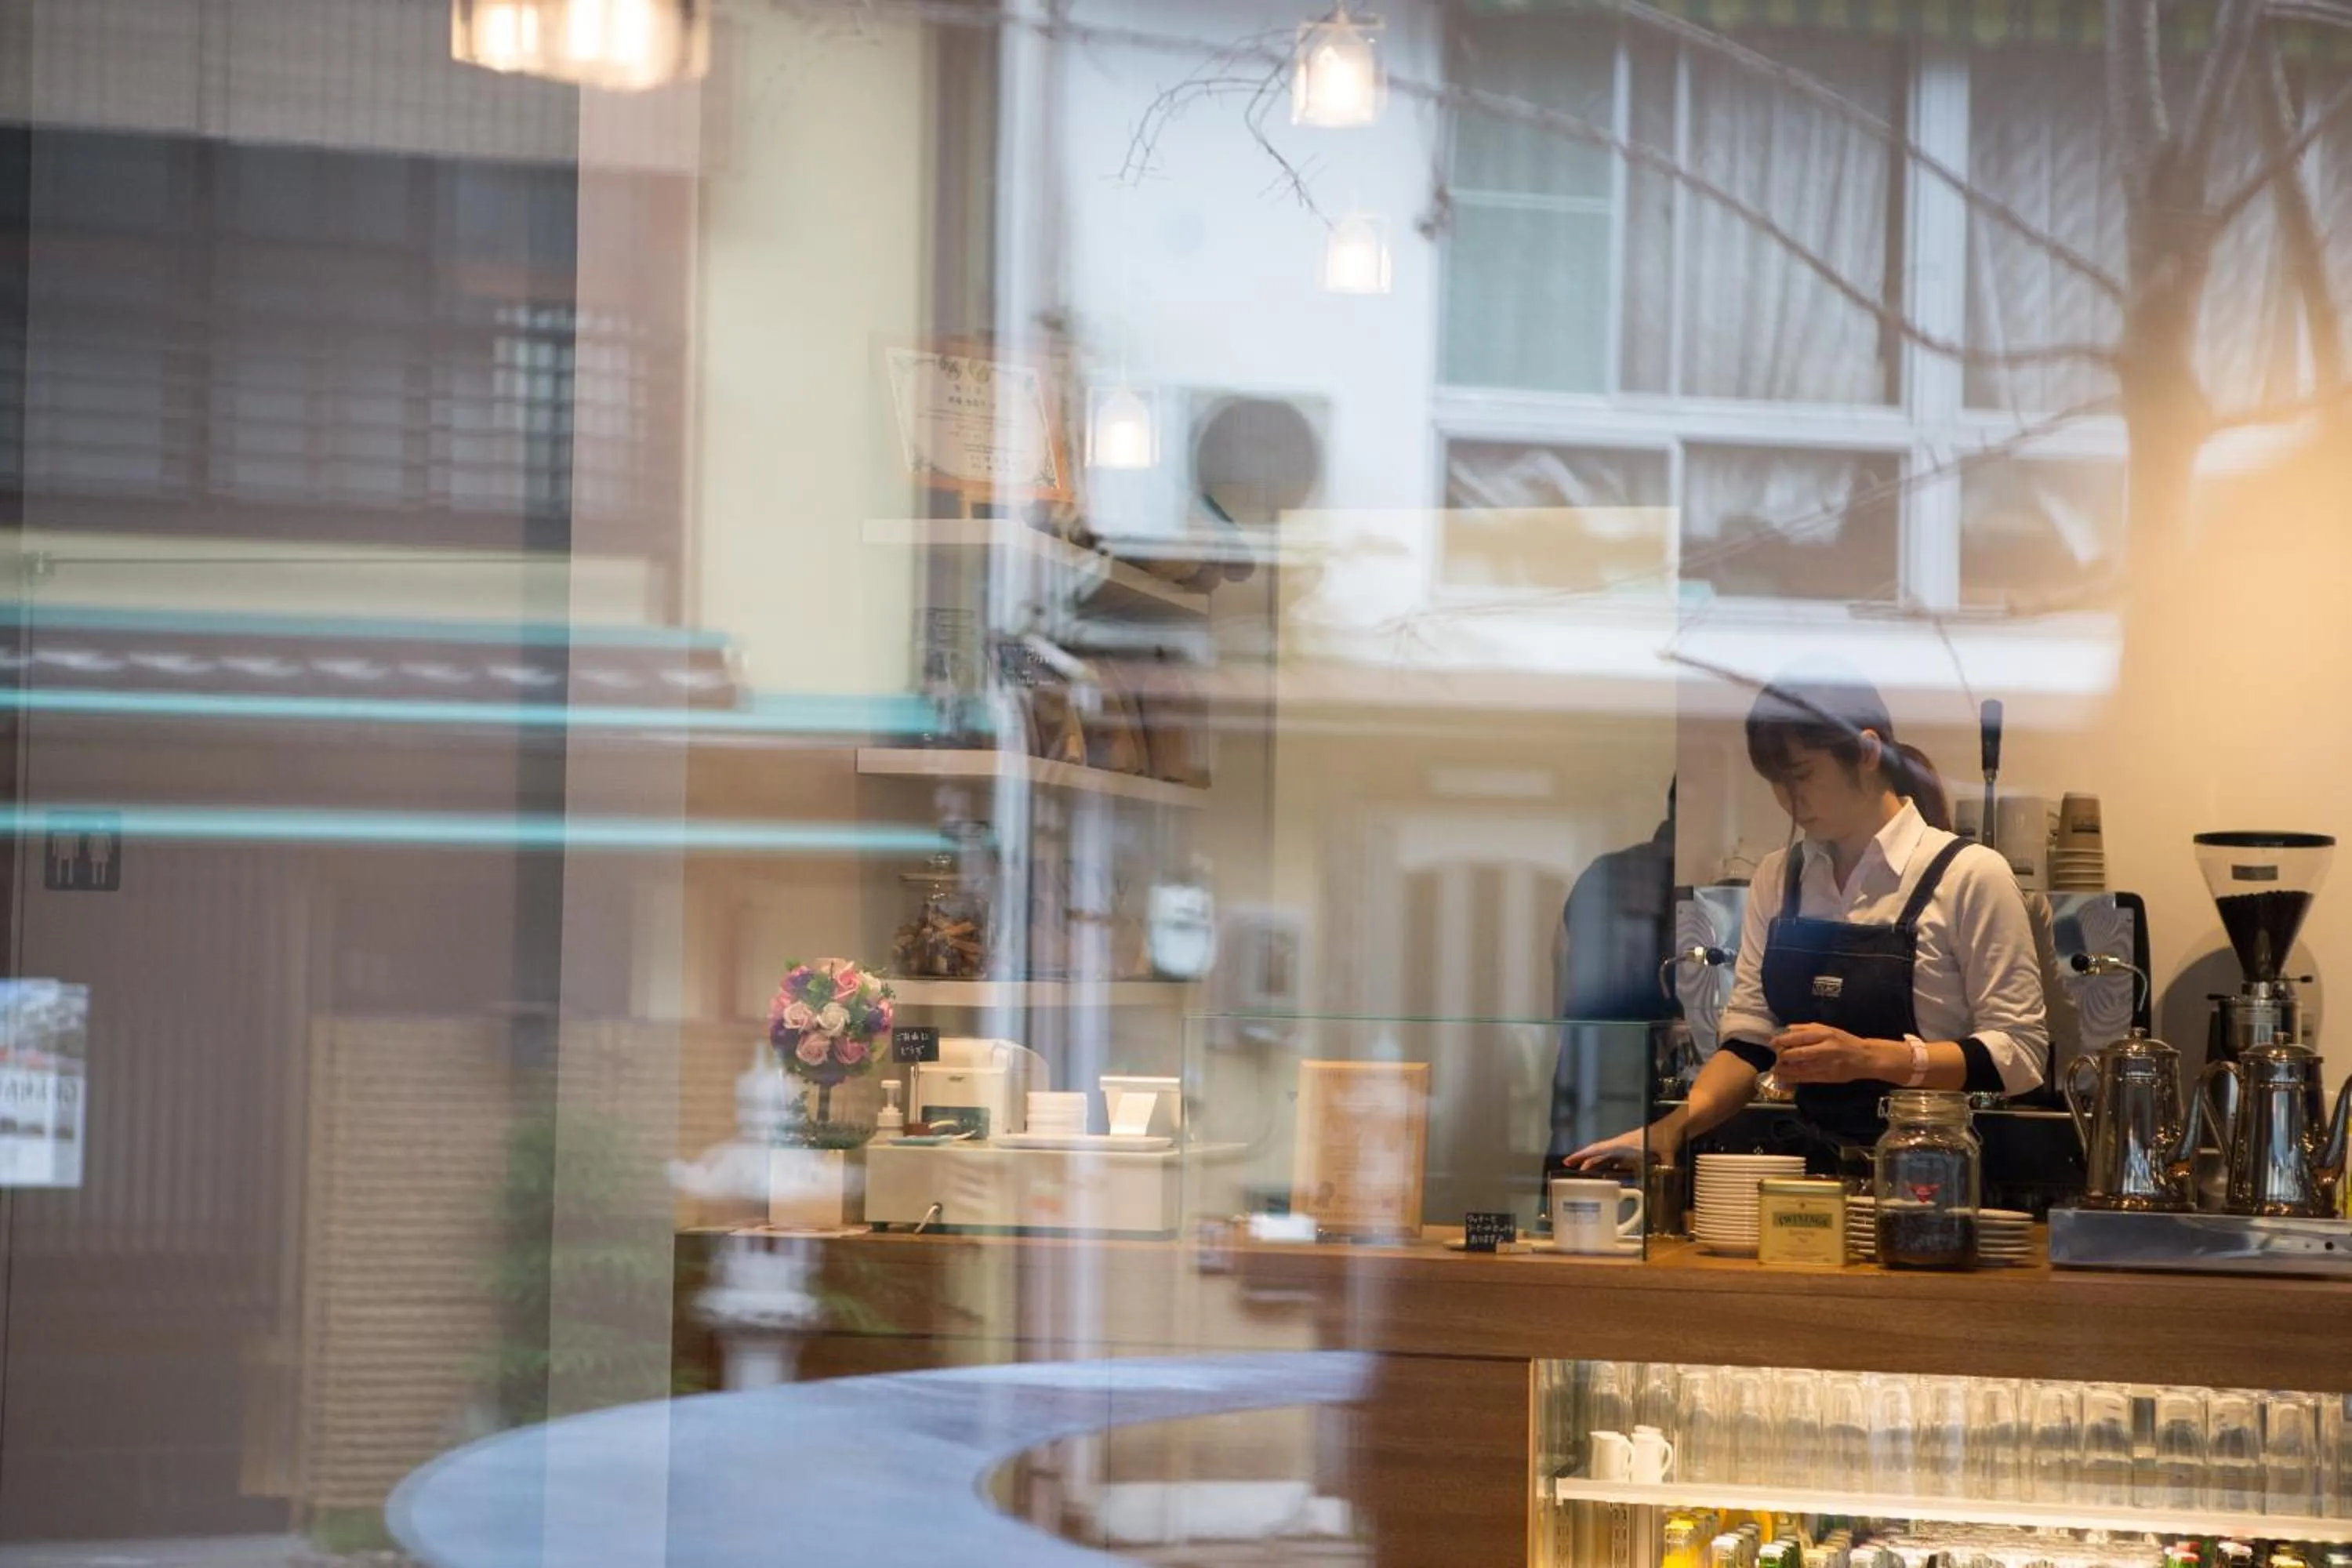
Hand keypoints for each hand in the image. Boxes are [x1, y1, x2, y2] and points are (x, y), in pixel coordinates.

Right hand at [1562, 1121, 1675, 1171]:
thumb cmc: (1667, 1136)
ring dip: (1595, 1163)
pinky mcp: (1634, 1151)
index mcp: (1623, 1144)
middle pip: (1598, 1153)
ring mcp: (1627, 1148)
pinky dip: (1609, 1165)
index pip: (1598, 1149)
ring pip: (1606, 1156)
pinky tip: (1609, 1173)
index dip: (1582, 1155)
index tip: (1568, 1160)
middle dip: (1583, 1159)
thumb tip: (1667, 1178)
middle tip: (1569, 1167)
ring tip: (1584, 1172)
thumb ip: (1665, 1165)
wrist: (1675, 1127)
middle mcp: (1621, 1146)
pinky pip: (1617, 1159)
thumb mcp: (1665, 1152)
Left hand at [1768, 1024, 1897, 1084]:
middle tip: (1775, 1057)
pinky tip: (1785, 1079)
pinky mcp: (1827, 1077)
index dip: (1782, 1041)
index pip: (1798, 1037)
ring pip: (1800, 1068)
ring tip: (1775, 1070)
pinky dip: (1794, 1079)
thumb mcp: (1828, 1029)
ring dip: (1785, 1070)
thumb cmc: (1844, 1041)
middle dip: (1782, 1057)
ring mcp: (1826, 1064)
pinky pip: (1807, 1078)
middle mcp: (1824, 1048)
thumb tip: (1787, 1029)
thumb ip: (1806, 1028)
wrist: (1864, 1057)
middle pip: (1797, 1053)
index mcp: (1824, 1034)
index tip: (1772, 1044)